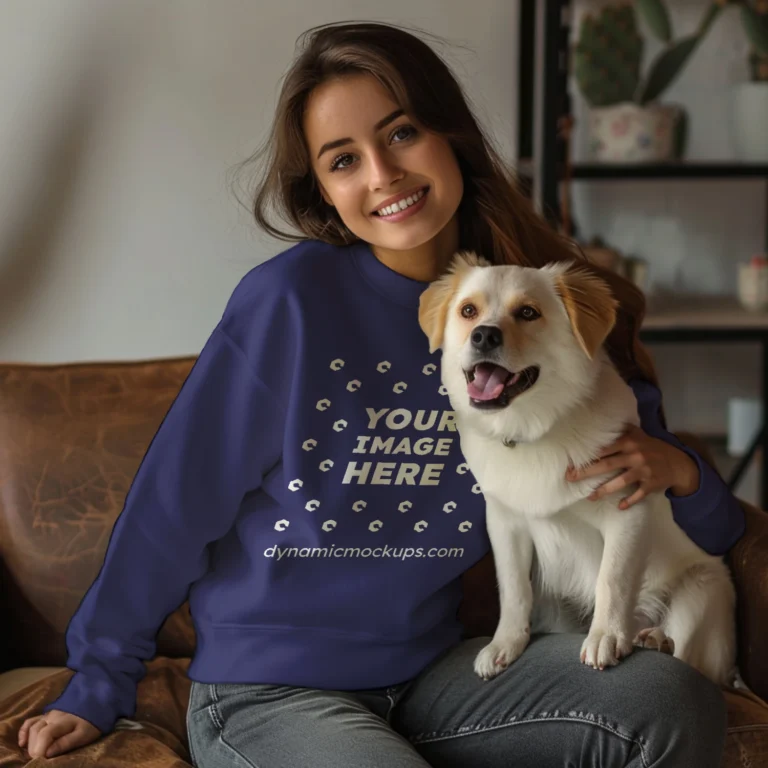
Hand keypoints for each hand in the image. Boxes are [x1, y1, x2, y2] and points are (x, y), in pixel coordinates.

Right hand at [18, 709, 100, 758]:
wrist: (98, 704)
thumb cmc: (91, 722)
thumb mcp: (84, 735)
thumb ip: (66, 743)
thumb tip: (47, 753)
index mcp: (62, 721)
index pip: (44, 734)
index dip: (39, 750)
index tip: (42, 760)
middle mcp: (52, 716)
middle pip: (36, 732)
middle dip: (35, 749)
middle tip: (40, 760)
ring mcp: (49, 714)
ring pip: (32, 727)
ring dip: (30, 743)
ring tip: (35, 755)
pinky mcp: (48, 715)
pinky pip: (31, 721)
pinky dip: (24, 731)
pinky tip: (22, 743)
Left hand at [565, 424, 698, 509]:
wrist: (679, 463)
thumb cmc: (653, 448)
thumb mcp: (639, 435)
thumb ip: (622, 430)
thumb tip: (601, 420)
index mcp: (629, 442)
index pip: (604, 449)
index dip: (588, 455)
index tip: (571, 461)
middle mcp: (635, 455)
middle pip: (607, 464)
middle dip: (588, 472)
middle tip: (570, 478)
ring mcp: (643, 471)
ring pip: (621, 481)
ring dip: (604, 490)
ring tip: (589, 497)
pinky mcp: (651, 484)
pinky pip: (638, 494)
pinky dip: (630, 500)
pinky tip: (620, 506)